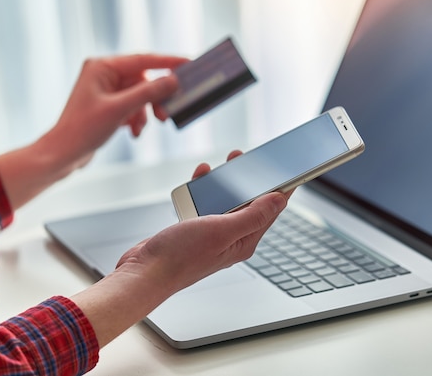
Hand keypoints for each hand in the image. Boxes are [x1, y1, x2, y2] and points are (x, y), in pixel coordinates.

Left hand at [47, 54, 186, 168]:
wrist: (63, 154)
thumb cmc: (82, 129)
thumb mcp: (120, 109)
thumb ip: (148, 93)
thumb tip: (173, 81)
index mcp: (101, 67)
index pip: (143, 60)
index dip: (168, 62)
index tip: (187, 64)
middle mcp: (104, 74)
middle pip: (143, 80)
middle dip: (154, 100)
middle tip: (165, 115)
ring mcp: (106, 90)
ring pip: (140, 96)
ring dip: (145, 113)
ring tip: (141, 128)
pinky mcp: (109, 105)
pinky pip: (133, 106)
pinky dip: (137, 119)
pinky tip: (132, 132)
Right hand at [71, 151, 291, 346]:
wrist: (144, 272)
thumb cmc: (181, 257)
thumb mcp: (223, 231)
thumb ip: (253, 215)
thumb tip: (279, 200)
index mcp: (244, 241)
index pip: (271, 211)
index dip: (281, 189)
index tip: (287, 170)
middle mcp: (232, 238)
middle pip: (249, 203)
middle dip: (250, 180)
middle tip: (247, 159)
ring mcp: (213, 234)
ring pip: (226, 200)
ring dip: (224, 182)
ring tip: (224, 164)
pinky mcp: (195, 229)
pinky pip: (205, 204)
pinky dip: (203, 189)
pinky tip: (199, 180)